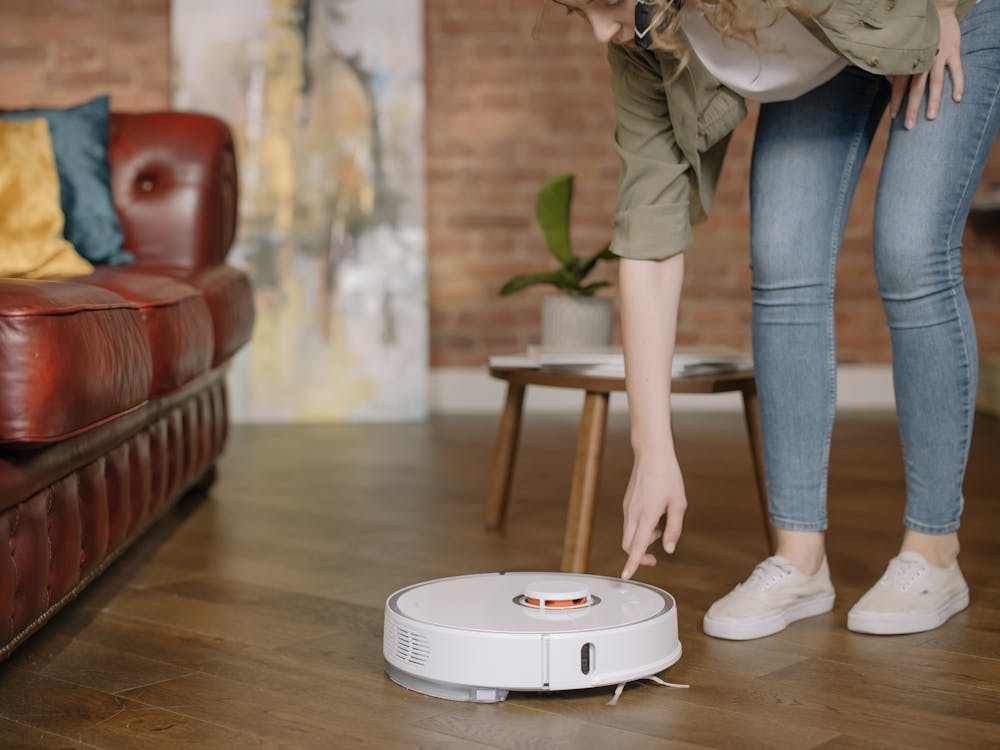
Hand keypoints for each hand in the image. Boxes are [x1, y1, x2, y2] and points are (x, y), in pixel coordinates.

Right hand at [620, 449, 686, 579]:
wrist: (652, 454)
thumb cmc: (668, 476)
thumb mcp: (679, 504)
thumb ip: (674, 529)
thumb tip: (669, 549)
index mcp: (647, 515)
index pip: (635, 546)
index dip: (631, 564)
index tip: (625, 576)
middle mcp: (633, 514)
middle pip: (628, 545)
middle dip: (638, 555)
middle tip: (655, 557)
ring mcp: (628, 508)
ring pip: (628, 534)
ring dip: (642, 540)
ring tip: (661, 530)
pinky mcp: (628, 503)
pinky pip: (630, 524)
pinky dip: (640, 529)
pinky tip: (655, 519)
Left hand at [889, 2, 962, 129]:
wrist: (936, 11)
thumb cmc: (916, 34)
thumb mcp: (902, 48)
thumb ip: (896, 64)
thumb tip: (888, 81)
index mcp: (908, 61)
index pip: (899, 86)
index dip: (895, 101)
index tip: (892, 117)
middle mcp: (922, 61)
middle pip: (916, 89)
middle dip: (912, 108)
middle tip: (908, 126)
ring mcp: (939, 57)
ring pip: (935, 83)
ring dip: (933, 101)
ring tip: (931, 117)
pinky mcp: (953, 51)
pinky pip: (957, 70)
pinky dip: (958, 84)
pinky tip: (957, 99)